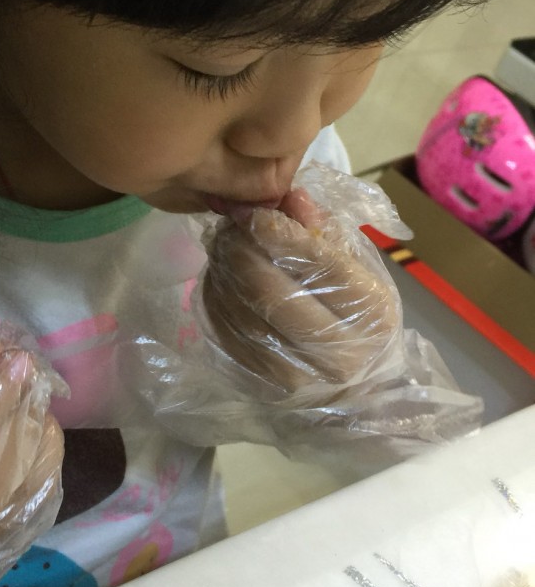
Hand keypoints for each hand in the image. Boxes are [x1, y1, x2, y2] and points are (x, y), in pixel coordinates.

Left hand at [202, 190, 401, 392]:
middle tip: (233, 226)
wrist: (350, 389)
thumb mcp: (359, 268)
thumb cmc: (357, 314)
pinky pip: (222, 327)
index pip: (320, 267)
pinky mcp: (256, 381)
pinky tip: (223, 275)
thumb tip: (290, 196)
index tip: (258, 212)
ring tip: (226, 245)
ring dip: (225, 268)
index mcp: (370, 315)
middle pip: (270, 291)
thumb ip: (325, 231)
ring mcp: (291, 373)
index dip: (281, 234)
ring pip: (239, 308)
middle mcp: (333, 352)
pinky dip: (216, 293)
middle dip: (244, 249)